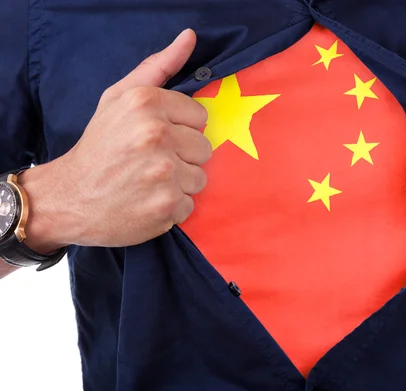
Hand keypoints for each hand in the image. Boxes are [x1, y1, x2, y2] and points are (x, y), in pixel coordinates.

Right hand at [21, 29, 211, 249]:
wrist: (69, 196)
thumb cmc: (99, 145)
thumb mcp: (119, 98)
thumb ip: (158, 67)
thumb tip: (190, 37)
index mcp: (146, 103)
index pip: (200, 116)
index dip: (180, 129)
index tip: (156, 138)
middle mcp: (156, 135)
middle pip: (205, 147)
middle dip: (182, 156)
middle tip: (150, 162)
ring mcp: (162, 173)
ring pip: (200, 177)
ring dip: (179, 183)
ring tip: (148, 182)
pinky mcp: (166, 206)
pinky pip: (189, 205)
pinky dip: (171, 208)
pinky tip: (146, 201)